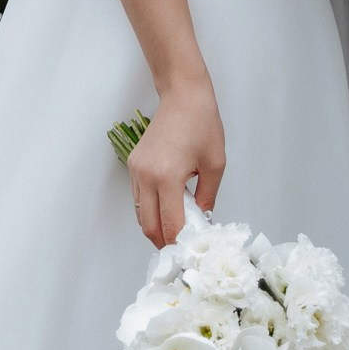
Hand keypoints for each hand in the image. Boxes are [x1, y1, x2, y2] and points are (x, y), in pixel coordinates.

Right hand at [128, 76, 225, 245]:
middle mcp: (146, 176)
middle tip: (180, 249)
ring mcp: (136, 170)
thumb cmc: (202, 124)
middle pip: (148, 225)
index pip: (169, 223)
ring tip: (175, 231)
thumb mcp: (215, 164)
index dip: (179, 242)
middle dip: (163, 242)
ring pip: (140, 213)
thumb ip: (208, 197)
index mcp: (167, 177)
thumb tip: (203, 220)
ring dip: (155, 226)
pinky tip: (167, 209)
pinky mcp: (133, 164)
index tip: (190, 252)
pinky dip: (150, 209)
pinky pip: (139, 197)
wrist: (183, 96)